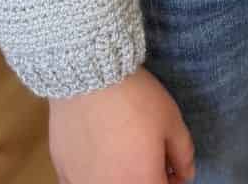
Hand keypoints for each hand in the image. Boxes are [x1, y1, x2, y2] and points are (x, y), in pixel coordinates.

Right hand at [48, 64, 195, 183]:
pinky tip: (96, 150)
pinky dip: (93, 173)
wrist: (89, 74)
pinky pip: (82, 181)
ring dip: (119, 174)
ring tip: (120, 148)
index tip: (170, 162)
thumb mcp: (172, 121)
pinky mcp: (63, 171)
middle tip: (146, 152)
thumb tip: (184, 175)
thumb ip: (183, 155)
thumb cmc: (135, 98)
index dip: (172, 178)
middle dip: (145, 176)